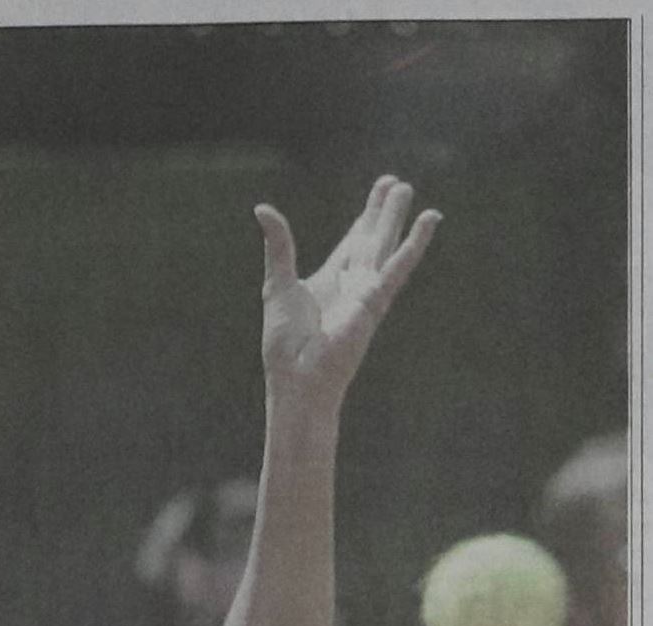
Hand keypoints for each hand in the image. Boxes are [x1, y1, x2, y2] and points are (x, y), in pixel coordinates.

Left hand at [256, 176, 440, 409]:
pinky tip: (430, 219)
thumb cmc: (285, 342)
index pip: (351, 243)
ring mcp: (366, 290)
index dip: (364, 219)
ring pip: (385, 244)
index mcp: (329, 280)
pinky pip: (400, 265)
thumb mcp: (277, 283)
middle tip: (397, 183)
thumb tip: (262, 209)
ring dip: (396, 217)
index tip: (378, 195)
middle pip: (371, 238)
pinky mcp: (376, 299)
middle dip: (383, 212)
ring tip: (407, 188)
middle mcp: (351, 283)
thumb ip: (278, 246)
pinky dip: (416, 242)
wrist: (298, 375)